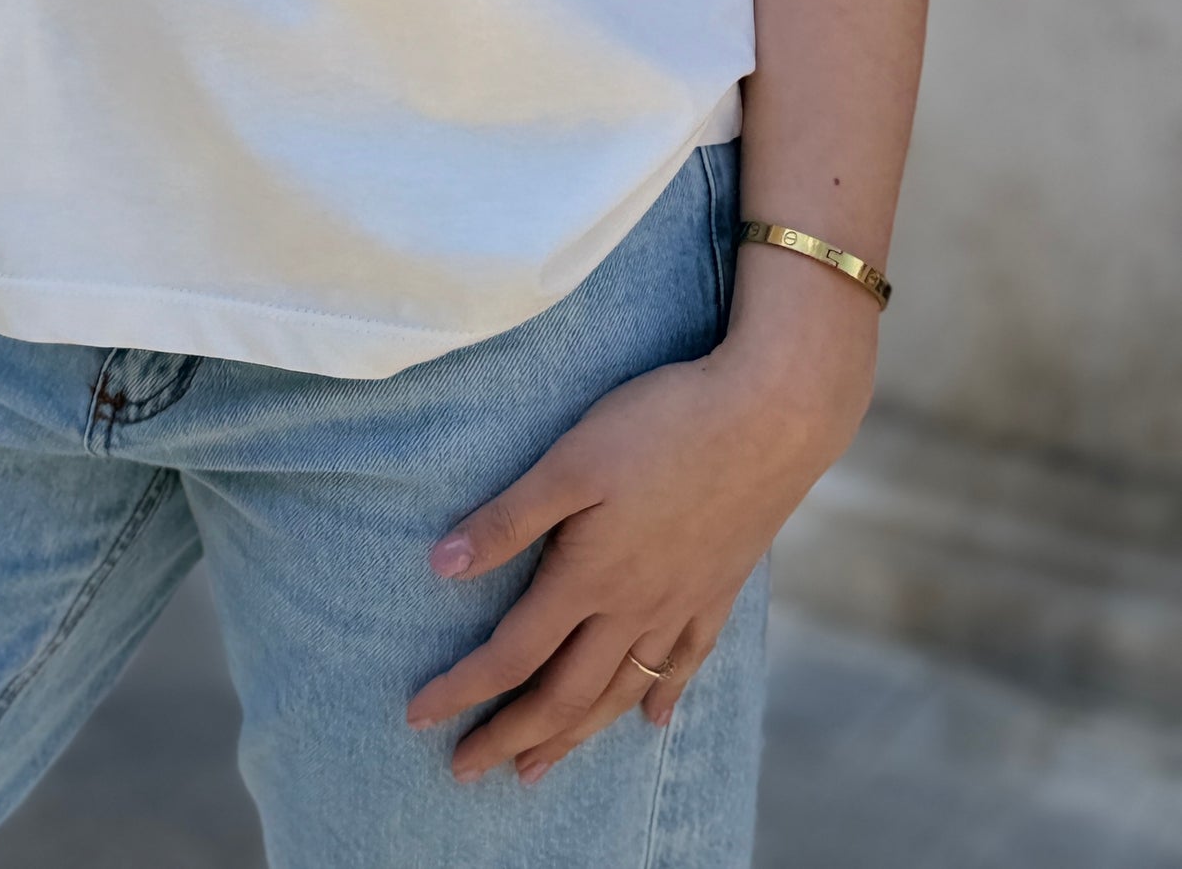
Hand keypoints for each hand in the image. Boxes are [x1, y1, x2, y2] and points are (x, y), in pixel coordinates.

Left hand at [405, 271, 876, 784]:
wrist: (772, 417)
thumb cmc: (663, 426)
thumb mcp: (571, 460)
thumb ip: (508, 517)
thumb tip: (440, 567)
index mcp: (590, 577)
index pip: (512, 654)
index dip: (462, 689)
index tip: (417, 717)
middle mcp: (634, 606)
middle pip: (563, 694)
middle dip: (510, 737)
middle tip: (465, 771)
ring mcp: (682, 603)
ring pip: (621, 693)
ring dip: (574, 736)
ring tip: (539, 767)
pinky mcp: (719, 588)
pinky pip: (686, 663)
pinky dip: (663, 699)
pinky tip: (654, 722)